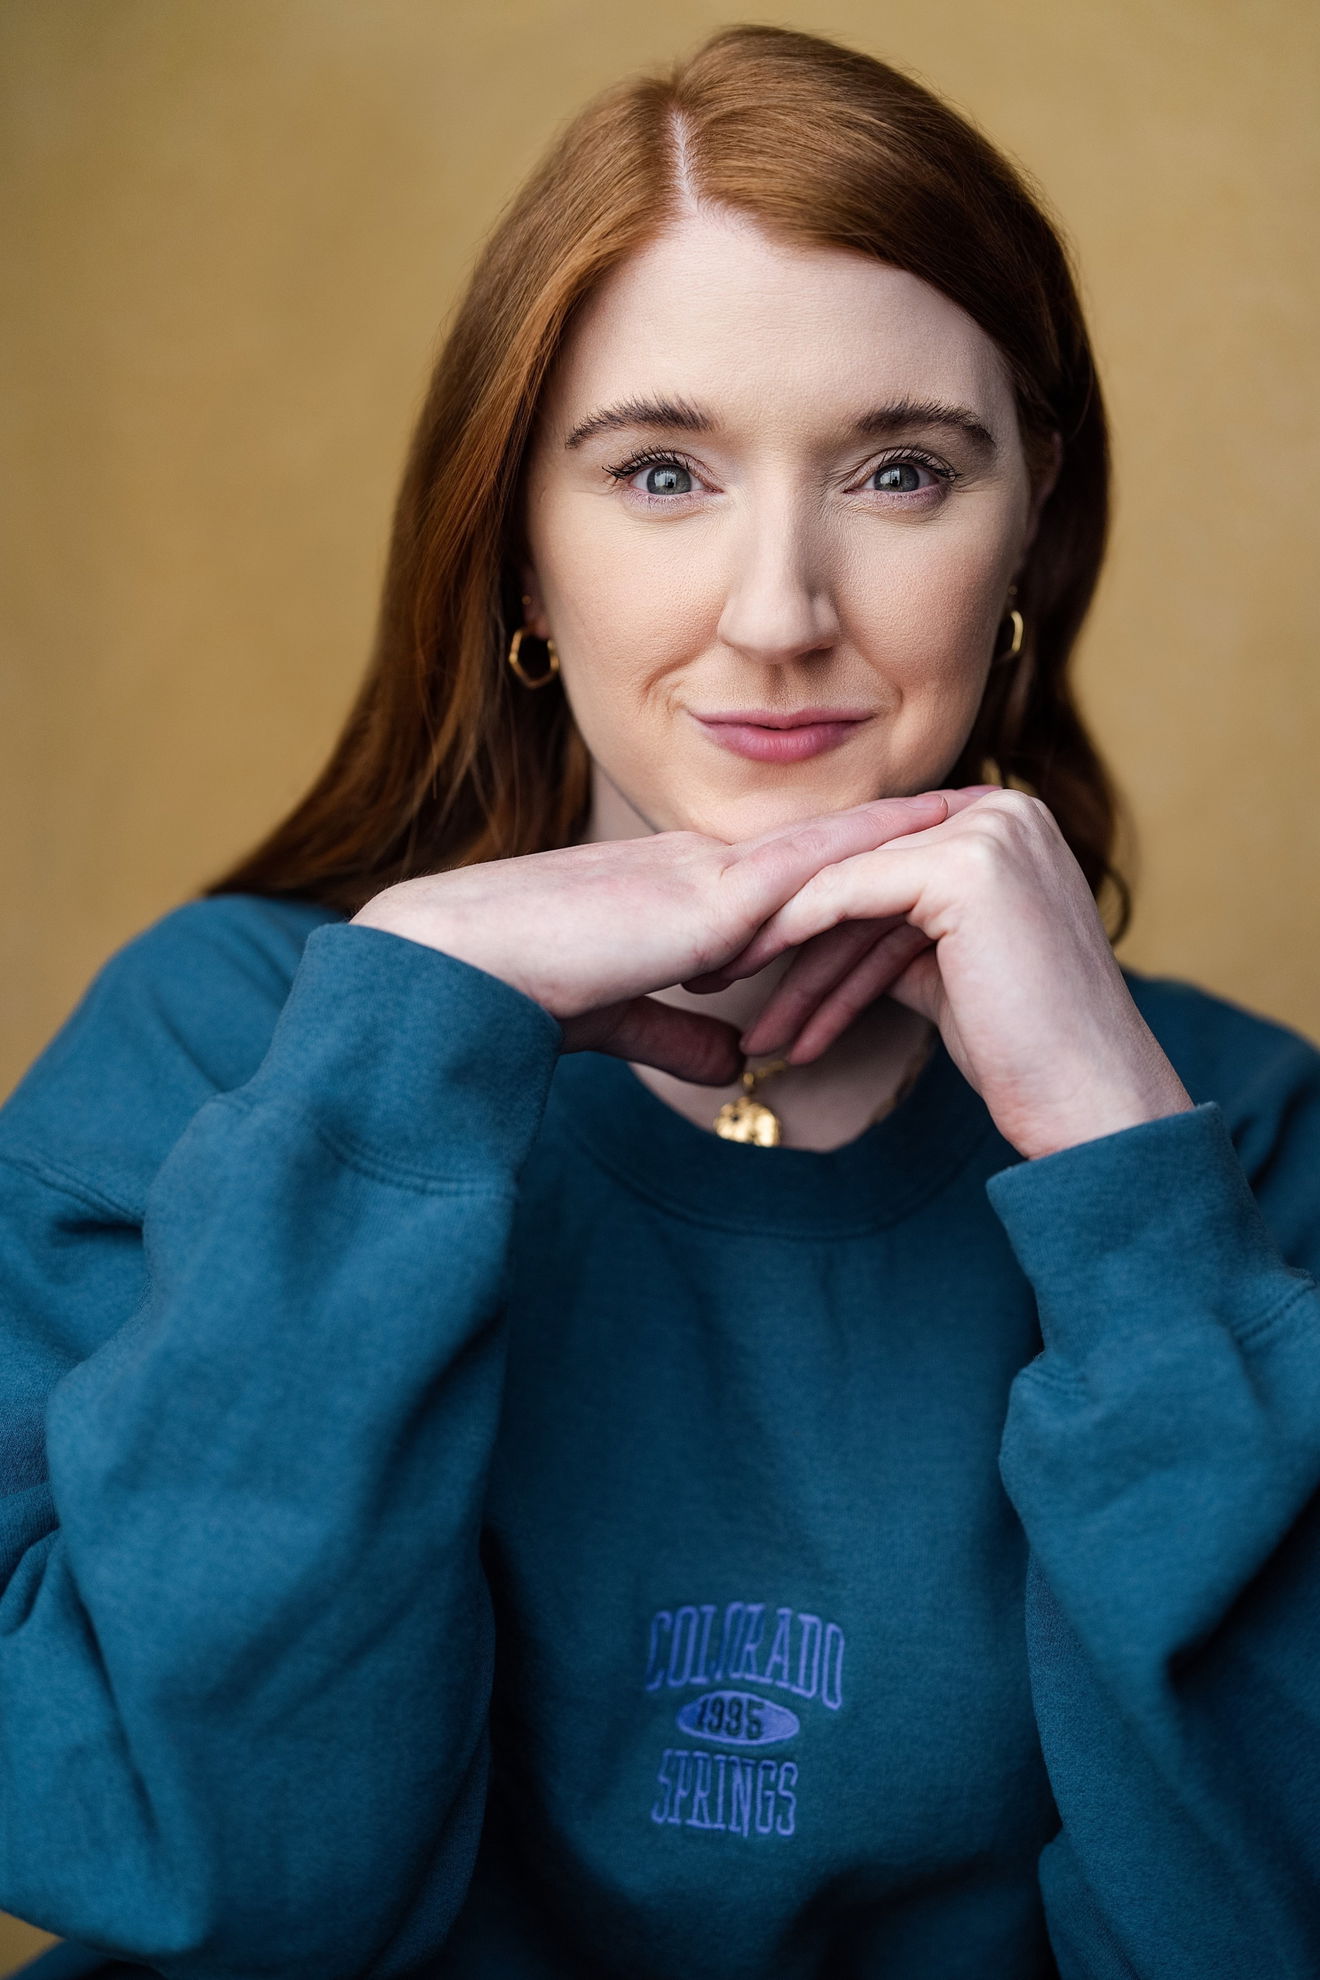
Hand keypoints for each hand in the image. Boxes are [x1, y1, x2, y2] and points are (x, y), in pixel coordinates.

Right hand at [349, 788, 988, 1085]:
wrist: (457, 965)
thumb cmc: (518, 988)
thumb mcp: (619, 1015)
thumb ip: (672, 1028)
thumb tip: (731, 1058)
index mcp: (683, 892)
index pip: (791, 871)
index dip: (859, 855)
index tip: (926, 847)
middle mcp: (702, 868)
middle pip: (828, 846)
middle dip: (907, 825)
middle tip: (991, 800)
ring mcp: (705, 874)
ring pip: (830, 846)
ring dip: (908, 828)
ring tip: (988, 806)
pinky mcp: (705, 897)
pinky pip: (807, 870)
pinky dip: (871, 853)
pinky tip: (932, 841)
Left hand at [686, 789, 1194, 1159]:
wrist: (1092, 1103)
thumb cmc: (1025, 1052)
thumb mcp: (947, 972)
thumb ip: (894, 933)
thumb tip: (823, 927)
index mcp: (1004, 823)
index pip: (878, 866)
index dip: (805, 918)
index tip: (744, 965)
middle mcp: (1003, 809)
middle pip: (858, 876)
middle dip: (783, 939)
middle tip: (715, 983)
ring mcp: (990, 829)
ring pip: (846, 890)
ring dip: (784, 964)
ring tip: (747, 1030)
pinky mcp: (968, 864)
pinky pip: (849, 897)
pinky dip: (795, 944)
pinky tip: (762, 1000)